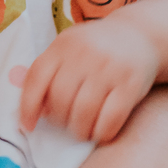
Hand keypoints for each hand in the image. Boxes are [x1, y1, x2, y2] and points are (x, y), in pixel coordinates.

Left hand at [19, 8, 159, 142]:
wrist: (139, 34)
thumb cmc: (95, 49)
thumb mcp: (69, 49)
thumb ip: (50, 73)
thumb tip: (34, 112)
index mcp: (63, 45)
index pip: (37, 77)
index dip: (28, 106)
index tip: (28, 126)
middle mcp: (85, 54)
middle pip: (60, 98)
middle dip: (59, 119)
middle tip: (66, 123)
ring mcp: (109, 68)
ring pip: (84, 111)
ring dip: (80, 130)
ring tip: (82, 131)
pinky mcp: (131, 84)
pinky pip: (111, 118)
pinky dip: (102, 133)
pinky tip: (100, 132)